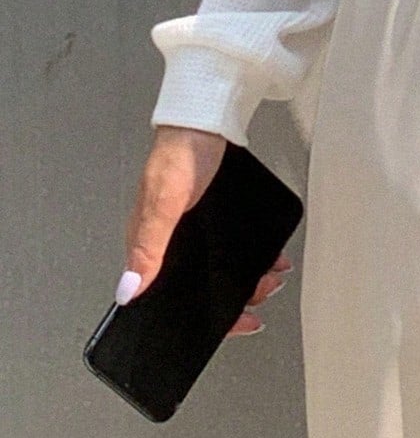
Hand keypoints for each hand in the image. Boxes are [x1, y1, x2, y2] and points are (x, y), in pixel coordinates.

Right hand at [121, 125, 291, 336]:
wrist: (205, 112)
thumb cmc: (178, 151)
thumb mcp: (164, 201)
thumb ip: (148, 246)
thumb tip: (128, 292)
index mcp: (150, 245)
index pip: (170, 298)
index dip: (203, 317)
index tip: (235, 325)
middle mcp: (171, 240)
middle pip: (203, 284)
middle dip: (236, 296)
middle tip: (263, 296)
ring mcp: (195, 227)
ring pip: (223, 266)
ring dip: (250, 276)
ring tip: (273, 275)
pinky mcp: (215, 213)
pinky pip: (235, 243)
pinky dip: (255, 253)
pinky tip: (272, 254)